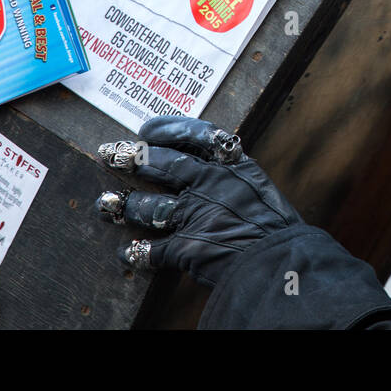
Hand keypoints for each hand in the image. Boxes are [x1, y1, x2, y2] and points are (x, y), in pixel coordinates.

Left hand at [94, 117, 301, 287]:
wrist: (283, 262)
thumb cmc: (276, 228)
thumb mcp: (259, 189)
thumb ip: (232, 179)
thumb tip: (208, 168)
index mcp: (232, 166)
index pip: (195, 135)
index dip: (166, 129)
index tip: (147, 129)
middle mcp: (210, 184)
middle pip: (162, 164)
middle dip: (132, 158)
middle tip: (111, 154)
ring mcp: (196, 214)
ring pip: (149, 206)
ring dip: (125, 206)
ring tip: (107, 205)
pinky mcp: (186, 246)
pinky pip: (151, 249)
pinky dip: (136, 253)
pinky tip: (125, 253)